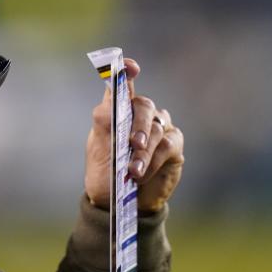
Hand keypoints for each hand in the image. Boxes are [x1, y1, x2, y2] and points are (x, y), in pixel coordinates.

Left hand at [84, 58, 184, 212]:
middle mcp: (140, 115)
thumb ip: (104, 123)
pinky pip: (167, 144)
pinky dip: (154, 159)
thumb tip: (108, 105)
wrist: (118, 204)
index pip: (122, 84)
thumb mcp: (98, 149)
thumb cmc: (105, 173)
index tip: (130, 67)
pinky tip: (143, 173)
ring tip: (133, 171)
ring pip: (155, 127)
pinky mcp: (173, 146)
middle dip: (137, 123)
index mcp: (117, 111)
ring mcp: (158, 128)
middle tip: (132, 143)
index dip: (125, 72)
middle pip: (143, 105)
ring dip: (144, 150)